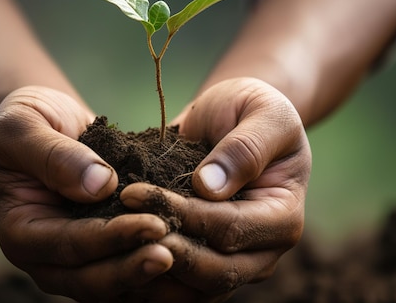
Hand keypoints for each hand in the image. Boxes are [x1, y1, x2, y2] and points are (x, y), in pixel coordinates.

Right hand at [0, 86, 173, 301]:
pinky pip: (126, 272)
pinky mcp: (100, 252)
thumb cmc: (28, 120)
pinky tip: (186, 256)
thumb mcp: (24, 125)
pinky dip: (153, 271)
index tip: (154, 224)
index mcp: (19, 232)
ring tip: (185, 259)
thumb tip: (100, 185)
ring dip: (148, 276)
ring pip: (111, 285)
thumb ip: (54, 155)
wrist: (47, 122)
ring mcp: (73, 260)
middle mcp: (45, 257)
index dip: (111, 238)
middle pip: (90, 280)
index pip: (68, 245)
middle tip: (174, 254)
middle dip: (133, 268)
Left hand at [120, 77, 310, 301]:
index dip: (182, 214)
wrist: (236, 120)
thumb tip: (209, 187)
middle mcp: (263, 252)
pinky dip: (149, 279)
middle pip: (213, 271)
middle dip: (163, 248)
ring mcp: (236, 265)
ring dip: (151, 270)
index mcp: (283, 218)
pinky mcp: (208, 266)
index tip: (133, 194)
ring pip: (194, 290)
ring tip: (111, 246)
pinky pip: (180, 287)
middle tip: (116, 226)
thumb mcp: (262, 113)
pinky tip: (116, 256)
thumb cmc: (253, 111)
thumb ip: (244, 147)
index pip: (230, 228)